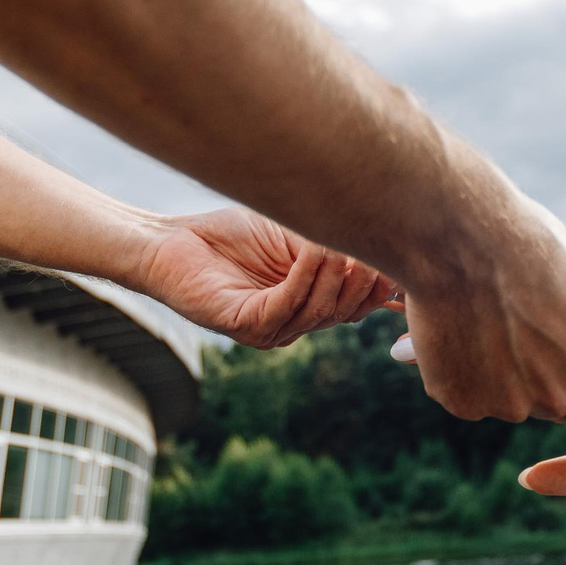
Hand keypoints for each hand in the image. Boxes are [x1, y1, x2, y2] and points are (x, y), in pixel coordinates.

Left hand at [131, 208, 398, 347]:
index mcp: (305, 307)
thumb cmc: (227, 236)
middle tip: (375, 245)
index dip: (378, 285)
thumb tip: (378, 234)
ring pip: (319, 310)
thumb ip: (328, 243)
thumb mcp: (291, 236)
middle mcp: (291, 325)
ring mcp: (269, 331)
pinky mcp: (245, 326)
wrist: (168, 243)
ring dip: (336, 273)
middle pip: (343, 311)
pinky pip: (287, 304)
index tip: (397, 255)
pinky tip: (315, 249)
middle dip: (363, 279)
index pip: (355, 306)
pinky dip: (305, 276)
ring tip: (344, 240)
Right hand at [397, 196, 565, 422]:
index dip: (560, 378)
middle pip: (542, 403)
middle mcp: (563, 396)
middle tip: (499, 330)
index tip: (538, 353)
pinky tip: (448, 324)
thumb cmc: (527, 245)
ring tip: (472, 315)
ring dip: (484, 371)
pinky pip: (459, 393)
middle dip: (523, 377)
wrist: (469, 237)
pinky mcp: (467, 403)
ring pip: (497, 398)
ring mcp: (514, 404)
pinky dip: (450, 368)